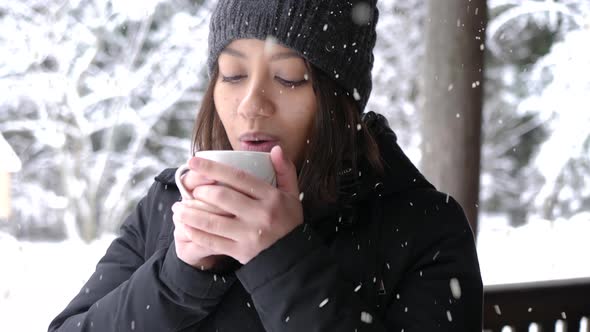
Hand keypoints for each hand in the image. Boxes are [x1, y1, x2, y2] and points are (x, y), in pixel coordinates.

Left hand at [179, 145, 303, 264]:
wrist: (293, 257)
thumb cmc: (289, 222)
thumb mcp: (292, 195)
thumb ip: (284, 170)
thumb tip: (274, 149)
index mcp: (271, 197)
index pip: (238, 177)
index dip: (213, 168)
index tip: (194, 161)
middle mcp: (260, 215)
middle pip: (222, 197)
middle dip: (200, 191)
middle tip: (190, 188)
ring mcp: (249, 235)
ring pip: (212, 221)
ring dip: (190, 213)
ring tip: (177, 208)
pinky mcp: (240, 252)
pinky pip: (212, 242)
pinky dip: (195, 233)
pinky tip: (185, 226)